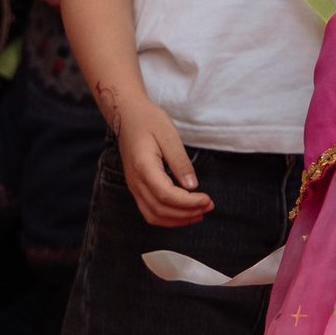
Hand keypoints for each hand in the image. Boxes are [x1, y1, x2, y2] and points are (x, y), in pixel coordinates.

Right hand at [115, 98, 213, 227]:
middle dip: (187, 213)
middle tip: (209, 206)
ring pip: (154, 215)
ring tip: (200, 213)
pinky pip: (150, 211)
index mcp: (143, 166)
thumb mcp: (169, 135)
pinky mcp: (136, 187)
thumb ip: (180, 162)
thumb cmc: (148, 120)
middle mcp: (135, 181)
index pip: (165, 195)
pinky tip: (184, 212)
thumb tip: (193, 186)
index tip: (207, 199)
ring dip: (178, 219)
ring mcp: (133, 186)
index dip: (188, 202)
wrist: (126, 115)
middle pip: (160, 209)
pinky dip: (168, 217)